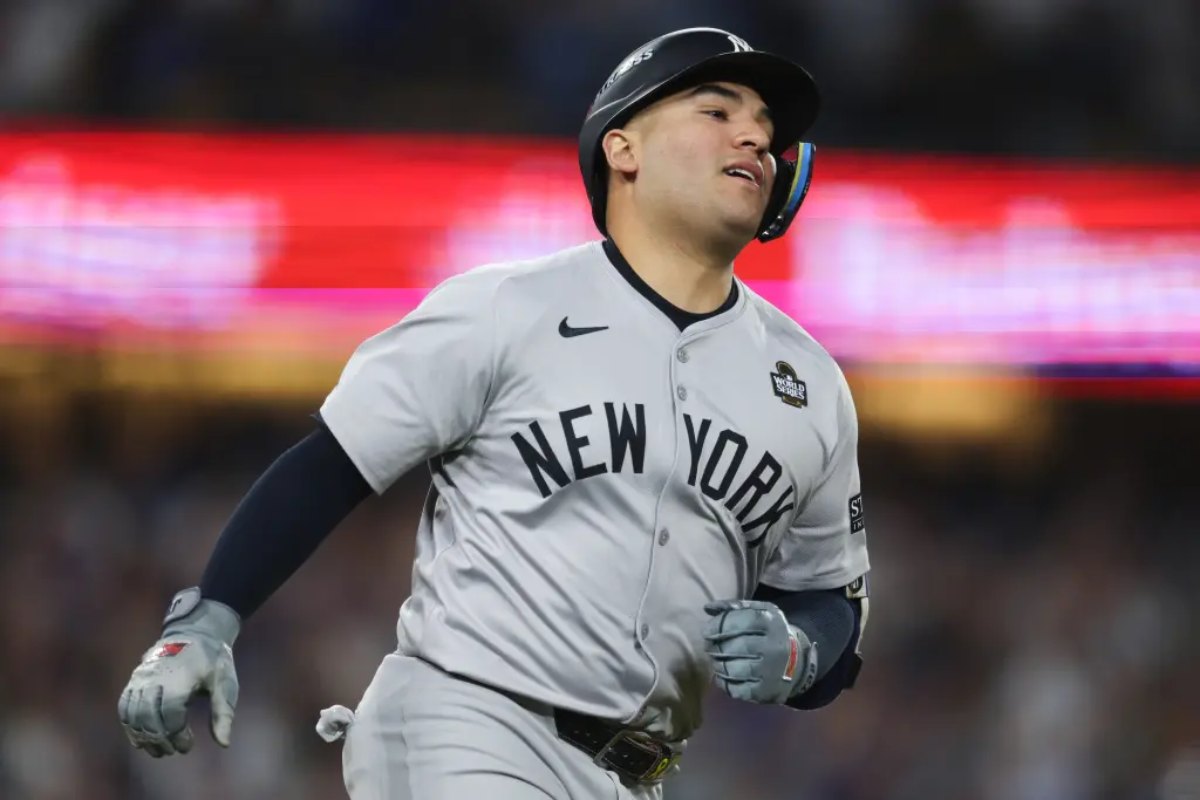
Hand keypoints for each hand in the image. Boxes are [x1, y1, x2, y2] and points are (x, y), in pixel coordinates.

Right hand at [117, 589, 240, 756]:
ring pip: (133, 715)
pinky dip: (130, 726)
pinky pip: (124, 706)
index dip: (177, 735)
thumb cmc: (213, 661)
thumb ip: (223, 713)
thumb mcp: (225, 683)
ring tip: (158, 750)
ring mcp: (141, 677)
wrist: (195, 632)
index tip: (188, 745)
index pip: (170, 714)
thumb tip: (224, 744)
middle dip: (160, 740)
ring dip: (143, 737)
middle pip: (148, 717)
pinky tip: (141, 739)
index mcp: (180, 677)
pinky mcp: (134, 679)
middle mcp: (156, 677)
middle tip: (173, 750)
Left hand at [703, 599, 817, 704]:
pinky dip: (723, 682)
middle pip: (734, 647)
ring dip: (718, 665)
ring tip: (716, 660)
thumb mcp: (759, 612)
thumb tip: (708, 608)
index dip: (718, 626)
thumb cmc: (769, 633)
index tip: (706, 631)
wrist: (797, 663)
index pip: (740, 621)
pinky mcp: (765, 692)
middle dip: (715, 647)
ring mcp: (771, 672)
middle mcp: (774, 647)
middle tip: (709, 647)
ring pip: (733, 670)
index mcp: (771, 623)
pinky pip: (735, 689)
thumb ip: (733, 607)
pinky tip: (724, 675)